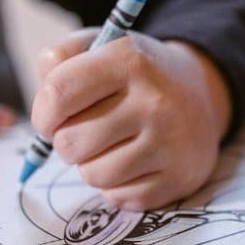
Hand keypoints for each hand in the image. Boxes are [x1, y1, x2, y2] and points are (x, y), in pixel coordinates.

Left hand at [30, 30, 231, 210]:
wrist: (202, 96)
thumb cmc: (137, 74)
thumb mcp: (102, 46)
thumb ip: (61, 58)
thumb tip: (44, 93)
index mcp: (129, 61)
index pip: (58, 94)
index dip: (42, 113)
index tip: (50, 118)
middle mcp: (153, 102)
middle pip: (69, 143)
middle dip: (66, 141)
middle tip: (85, 131)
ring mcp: (169, 143)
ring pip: (92, 175)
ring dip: (90, 165)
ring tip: (109, 147)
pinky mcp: (178, 178)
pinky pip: (118, 197)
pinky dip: (115, 186)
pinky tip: (132, 164)